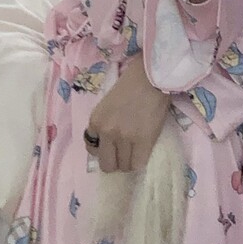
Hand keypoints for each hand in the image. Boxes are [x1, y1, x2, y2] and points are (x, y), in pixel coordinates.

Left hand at [84, 58, 172, 173]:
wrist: (150, 77)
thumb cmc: (131, 84)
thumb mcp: (107, 104)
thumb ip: (105, 122)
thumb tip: (110, 143)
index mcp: (95, 121)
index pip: (92, 150)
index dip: (104, 150)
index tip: (112, 147)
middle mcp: (106, 132)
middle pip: (107, 164)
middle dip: (115, 162)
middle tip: (124, 154)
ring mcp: (124, 138)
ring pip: (124, 166)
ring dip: (129, 162)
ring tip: (136, 151)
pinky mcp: (143, 141)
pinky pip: (138, 164)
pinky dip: (140, 162)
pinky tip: (143, 153)